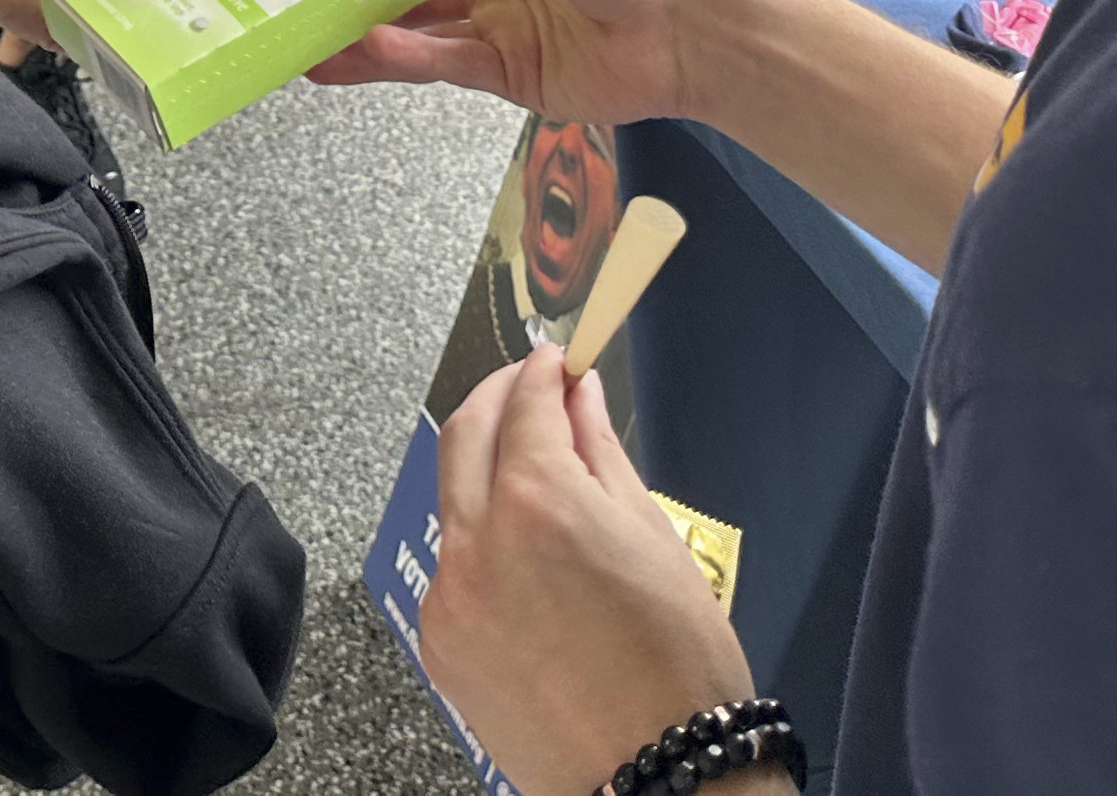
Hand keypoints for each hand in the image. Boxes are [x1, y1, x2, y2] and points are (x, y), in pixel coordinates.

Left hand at [424, 348, 768, 795]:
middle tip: (530, 390)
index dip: (542, 371)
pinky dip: (479, 545)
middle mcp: (478, 541)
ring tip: (534, 475)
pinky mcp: (439, 644)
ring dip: (485, 472)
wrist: (657, 777)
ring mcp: (449, 596)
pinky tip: (523, 558)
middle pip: (465, 433)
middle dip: (496, 399)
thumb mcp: (652, 534)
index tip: (555, 362)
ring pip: (452, 501)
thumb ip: (600, 452)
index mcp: (538, 500)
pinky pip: (450, 568)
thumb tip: (579, 395)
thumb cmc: (677, 663)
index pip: (526, 402)